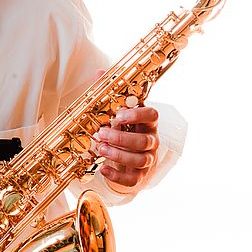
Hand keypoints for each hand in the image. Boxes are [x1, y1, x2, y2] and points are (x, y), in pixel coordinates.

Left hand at [91, 71, 159, 193]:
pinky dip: (117, 175)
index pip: (152, 115)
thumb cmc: (123, 130)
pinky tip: (103, 168)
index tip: (119, 114)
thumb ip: (108, 94)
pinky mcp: (139, 176)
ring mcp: (147, 159)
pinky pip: (132, 179)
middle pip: (144, 141)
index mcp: (146, 122)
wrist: (128, 159)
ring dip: (119, 155)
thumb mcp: (115, 113)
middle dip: (122, 138)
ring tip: (100, 149)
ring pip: (140, 159)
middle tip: (102, 133)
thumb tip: (100, 72)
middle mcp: (151, 141)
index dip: (137, 114)